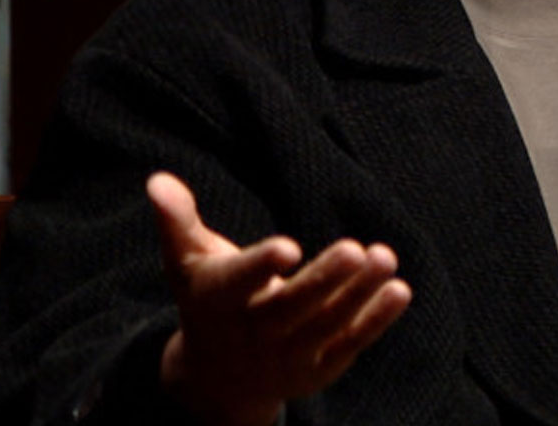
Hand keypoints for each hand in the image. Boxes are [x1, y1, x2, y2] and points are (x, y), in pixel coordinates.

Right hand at [147, 171, 412, 425]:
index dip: (260, 266)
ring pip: (325, 325)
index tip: (288, 247)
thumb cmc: (208, 300)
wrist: (216, 378)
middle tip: (356, 248)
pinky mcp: (316, 369)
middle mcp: (251, 333)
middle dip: (323, 280)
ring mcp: (285, 356)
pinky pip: (348, 343)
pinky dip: (375, 320)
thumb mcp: (187, 261)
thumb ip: (177, 220)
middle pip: (290, 308)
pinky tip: (399, 290)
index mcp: (217, 301)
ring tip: (386, 257)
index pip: (237, 283)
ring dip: (357, 295)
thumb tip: (158, 180)